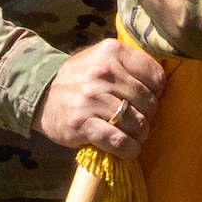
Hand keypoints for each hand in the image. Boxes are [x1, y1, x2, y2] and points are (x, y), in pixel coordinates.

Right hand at [32, 39, 165, 158]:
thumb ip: (129, 63)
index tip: (149, 98)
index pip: (155, 76)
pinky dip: (129, 149)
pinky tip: (128, 148)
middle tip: (140, 119)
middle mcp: (104, 73)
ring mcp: (92, 99)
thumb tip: (160, 82)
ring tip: (134, 135)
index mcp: (112, 52)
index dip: (157, 91)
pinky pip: (119, 141)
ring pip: (137, 123)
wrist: (41, 93)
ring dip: (140, 135)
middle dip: (148, 115)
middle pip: (148, 101)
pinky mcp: (83, 124)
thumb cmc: (81, 76)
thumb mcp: (103, 57)